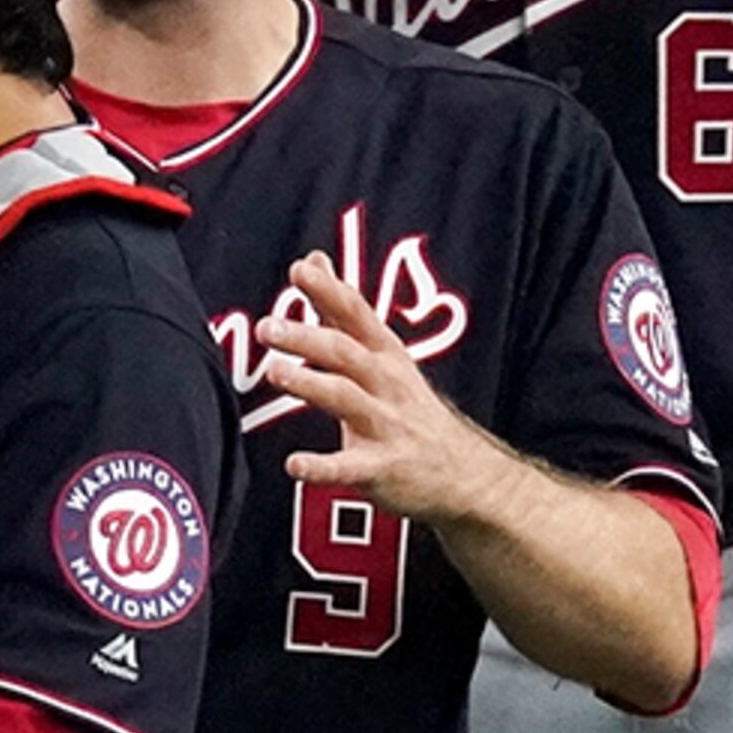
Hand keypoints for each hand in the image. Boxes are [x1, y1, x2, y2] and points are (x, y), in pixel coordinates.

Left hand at [257, 253, 513, 527]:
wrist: (465, 473)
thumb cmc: (410, 407)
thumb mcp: (383, 352)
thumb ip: (342, 308)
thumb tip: (314, 260)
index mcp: (384, 353)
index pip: (355, 313)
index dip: (328, 290)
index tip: (300, 270)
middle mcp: (385, 384)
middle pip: (345, 352)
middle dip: (307, 337)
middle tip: (267, 327)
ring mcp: (386, 426)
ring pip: (346, 399)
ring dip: (310, 383)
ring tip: (276, 372)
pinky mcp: (381, 469)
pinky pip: (349, 468)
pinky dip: (321, 467)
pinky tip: (294, 465)